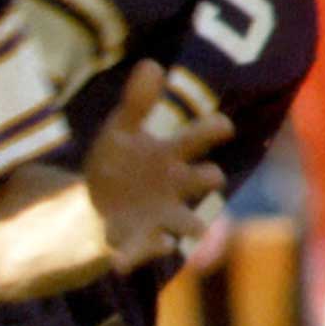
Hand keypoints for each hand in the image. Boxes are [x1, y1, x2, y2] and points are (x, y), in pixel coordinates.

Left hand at [82, 60, 231, 273]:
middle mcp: (178, 186)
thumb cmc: (122, 159)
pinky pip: (144, 251)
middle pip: (204, 180)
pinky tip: (120, 261)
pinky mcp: (140, 241)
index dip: (213, 131)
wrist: (100, 201)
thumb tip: (151, 64)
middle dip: (207, 177)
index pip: (201, 138)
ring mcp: (163, 216)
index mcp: (174, 154)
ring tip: (182, 230)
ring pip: (188, 224)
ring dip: (187, 226)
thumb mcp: (121, 128)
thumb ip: (136, 101)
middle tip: (212, 173)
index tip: (223, 124)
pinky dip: (135, 256)